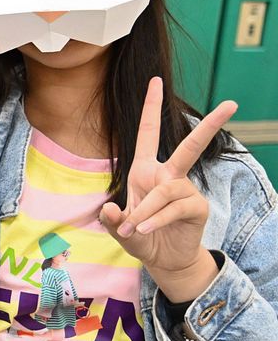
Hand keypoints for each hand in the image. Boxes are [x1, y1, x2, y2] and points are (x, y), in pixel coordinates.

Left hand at [100, 77, 236, 301]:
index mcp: (146, 169)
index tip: (155, 80)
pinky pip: (175, 207)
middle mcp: (168, 174)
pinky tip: (144, 230)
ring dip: (145, 211)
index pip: (147, 132)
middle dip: (210, 125)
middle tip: (232, 103)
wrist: (162, 260)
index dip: (150, 107)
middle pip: (190, 146)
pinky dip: (155, 219)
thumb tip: (108, 207)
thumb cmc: (139, 237)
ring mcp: (185, 190)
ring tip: (133, 229)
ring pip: (165, 191)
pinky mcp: (197, 207)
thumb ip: (109, 219)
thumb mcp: (118, 228)